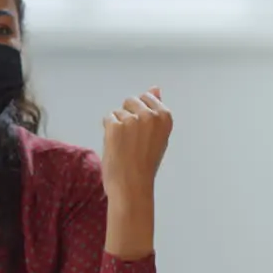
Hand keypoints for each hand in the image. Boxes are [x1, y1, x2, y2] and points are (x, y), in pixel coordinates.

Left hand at [101, 88, 171, 203]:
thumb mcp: (158, 134)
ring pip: (117, 112)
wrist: (132, 185)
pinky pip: (108, 118)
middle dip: (127, 116)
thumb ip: (156, 110)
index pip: (147, 97)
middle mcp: (150, 115)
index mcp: (165, 116)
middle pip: (130, 101)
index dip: (140, 114)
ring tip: (125, 145)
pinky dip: (108, 131)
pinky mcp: (115, 125)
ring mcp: (133, 119)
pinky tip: (116, 145)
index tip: (141, 131)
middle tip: (132, 140)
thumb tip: (155, 87)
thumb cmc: (144, 162)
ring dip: (117, 126)